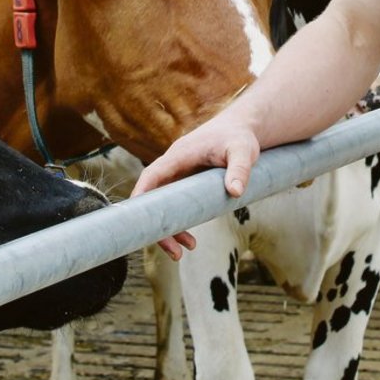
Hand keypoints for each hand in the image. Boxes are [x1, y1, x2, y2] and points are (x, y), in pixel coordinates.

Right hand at [130, 120, 261, 260]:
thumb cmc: (239, 136)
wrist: (241, 128)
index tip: (136, 218)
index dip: (141, 195)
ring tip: (186, 250)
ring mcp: (178, 176)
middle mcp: (173, 166)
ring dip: (169, 229)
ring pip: (163, 206)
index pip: (152, 175)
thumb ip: (240, 169)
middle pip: (154, 197)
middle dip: (158, 225)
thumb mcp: (243, 150)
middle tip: (174, 252)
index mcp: (179, 155)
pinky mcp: (186, 184)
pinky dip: (179, 223)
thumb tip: (235, 192)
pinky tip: (190, 241)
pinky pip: (175, 207)